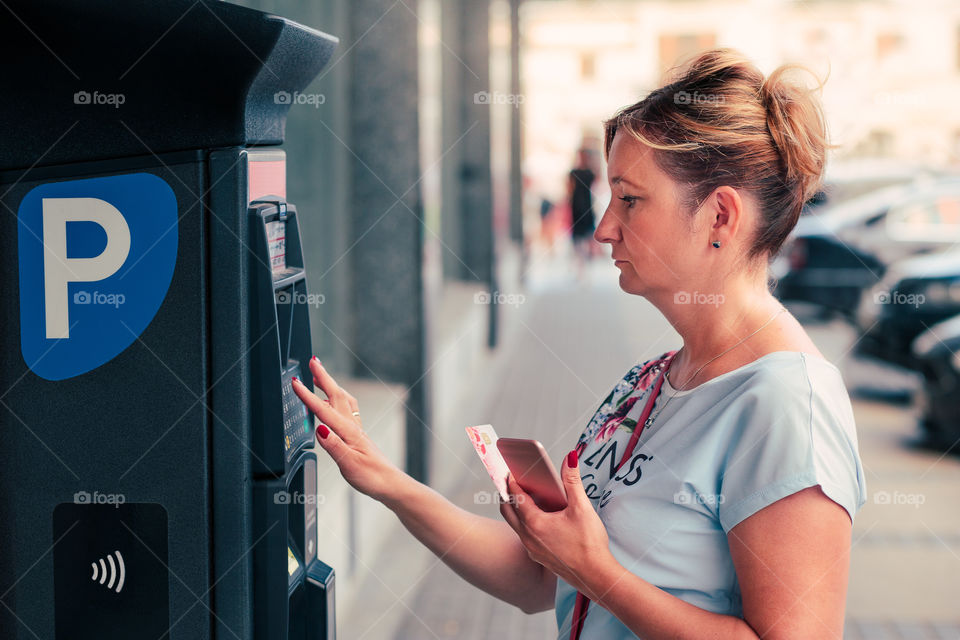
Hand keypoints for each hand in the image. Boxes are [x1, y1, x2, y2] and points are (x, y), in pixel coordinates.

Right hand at [291, 357, 403, 501]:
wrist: (390, 484)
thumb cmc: (372, 477)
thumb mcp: (349, 465)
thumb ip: (334, 446)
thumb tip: (319, 429)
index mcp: (347, 432)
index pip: (323, 410)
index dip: (308, 396)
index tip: (295, 382)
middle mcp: (352, 426)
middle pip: (335, 396)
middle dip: (323, 377)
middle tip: (313, 361)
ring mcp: (356, 429)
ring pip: (342, 400)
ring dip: (330, 385)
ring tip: (319, 376)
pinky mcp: (358, 435)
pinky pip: (347, 409)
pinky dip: (338, 399)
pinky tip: (335, 402)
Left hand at [498, 449, 616, 601]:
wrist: (596, 577)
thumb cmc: (590, 544)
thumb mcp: (582, 508)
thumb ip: (573, 481)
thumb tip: (570, 457)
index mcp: (535, 523)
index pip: (516, 496)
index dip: (512, 480)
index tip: (510, 468)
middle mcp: (528, 537)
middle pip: (508, 511)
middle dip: (507, 494)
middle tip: (508, 480)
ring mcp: (531, 549)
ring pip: (515, 524)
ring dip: (515, 509)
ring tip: (522, 496)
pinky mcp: (538, 557)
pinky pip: (524, 536)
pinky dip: (525, 523)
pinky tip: (538, 518)